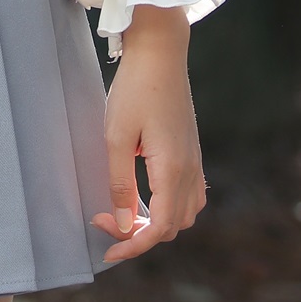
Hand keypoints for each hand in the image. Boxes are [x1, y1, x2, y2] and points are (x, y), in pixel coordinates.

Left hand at [93, 4, 206, 262]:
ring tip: (124, 213)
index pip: (159, 228)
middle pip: (172, 227)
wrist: (161, 53)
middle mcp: (190, 170)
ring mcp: (195, 161)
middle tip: (105, 221)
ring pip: (185, 214)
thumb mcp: (115, 137)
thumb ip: (120, 183)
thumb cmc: (135, 90)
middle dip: (140, 235)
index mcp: (172, 169)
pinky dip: (169, 207)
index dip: (133, 246)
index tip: (107, 248)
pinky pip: (190, 195)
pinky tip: (144, 197)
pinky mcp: (192, 151)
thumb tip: (122, 223)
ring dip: (157, 223)